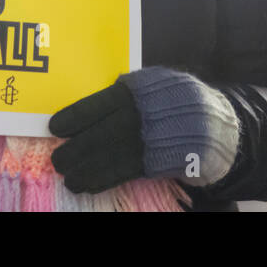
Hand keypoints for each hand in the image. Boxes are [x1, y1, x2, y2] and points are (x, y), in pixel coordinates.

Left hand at [49, 67, 239, 192]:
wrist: (212, 123)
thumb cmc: (175, 97)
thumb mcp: (151, 82)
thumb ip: (125, 90)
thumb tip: (93, 99)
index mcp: (135, 93)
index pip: (97, 104)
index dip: (74, 117)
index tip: (54, 128)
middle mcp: (137, 118)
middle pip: (98, 135)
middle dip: (74, 149)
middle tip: (56, 159)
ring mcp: (146, 142)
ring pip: (107, 157)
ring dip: (83, 169)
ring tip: (68, 177)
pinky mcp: (154, 163)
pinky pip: (122, 173)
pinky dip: (101, 179)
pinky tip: (86, 184)